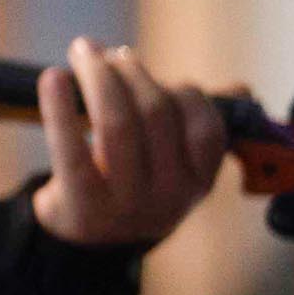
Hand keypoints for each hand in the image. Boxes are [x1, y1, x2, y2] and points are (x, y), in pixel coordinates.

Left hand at [31, 37, 229, 249]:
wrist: (87, 241)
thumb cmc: (132, 184)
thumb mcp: (173, 165)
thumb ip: (200, 126)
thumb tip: (240, 90)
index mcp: (198, 181)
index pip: (206, 126)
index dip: (180, 89)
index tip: (146, 69)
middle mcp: (169, 195)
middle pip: (155, 113)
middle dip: (128, 72)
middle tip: (99, 53)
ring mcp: (127, 202)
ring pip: (117, 124)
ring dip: (98, 77)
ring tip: (83, 54)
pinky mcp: (83, 204)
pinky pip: (72, 149)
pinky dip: (58, 107)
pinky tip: (53, 78)